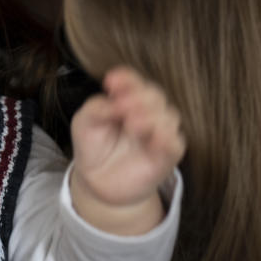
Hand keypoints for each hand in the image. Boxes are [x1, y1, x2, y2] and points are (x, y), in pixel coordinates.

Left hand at [69, 66, 185, 234]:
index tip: (111, 82)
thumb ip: (96, 108)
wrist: (96, 182)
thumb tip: (113, 101)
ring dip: (151, 116)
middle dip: (139, 97)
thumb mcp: (84, 123)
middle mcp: (147, 112)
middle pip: (154, 95)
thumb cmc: (92, 146)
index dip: (126, 79)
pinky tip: (154, 138)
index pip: (133, 82)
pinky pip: (176, 144)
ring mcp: (158, 133)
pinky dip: (167, 138)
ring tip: (131, 124)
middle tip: (121, 105)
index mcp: (126, 99)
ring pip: (169, 116)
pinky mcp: (166, 156)